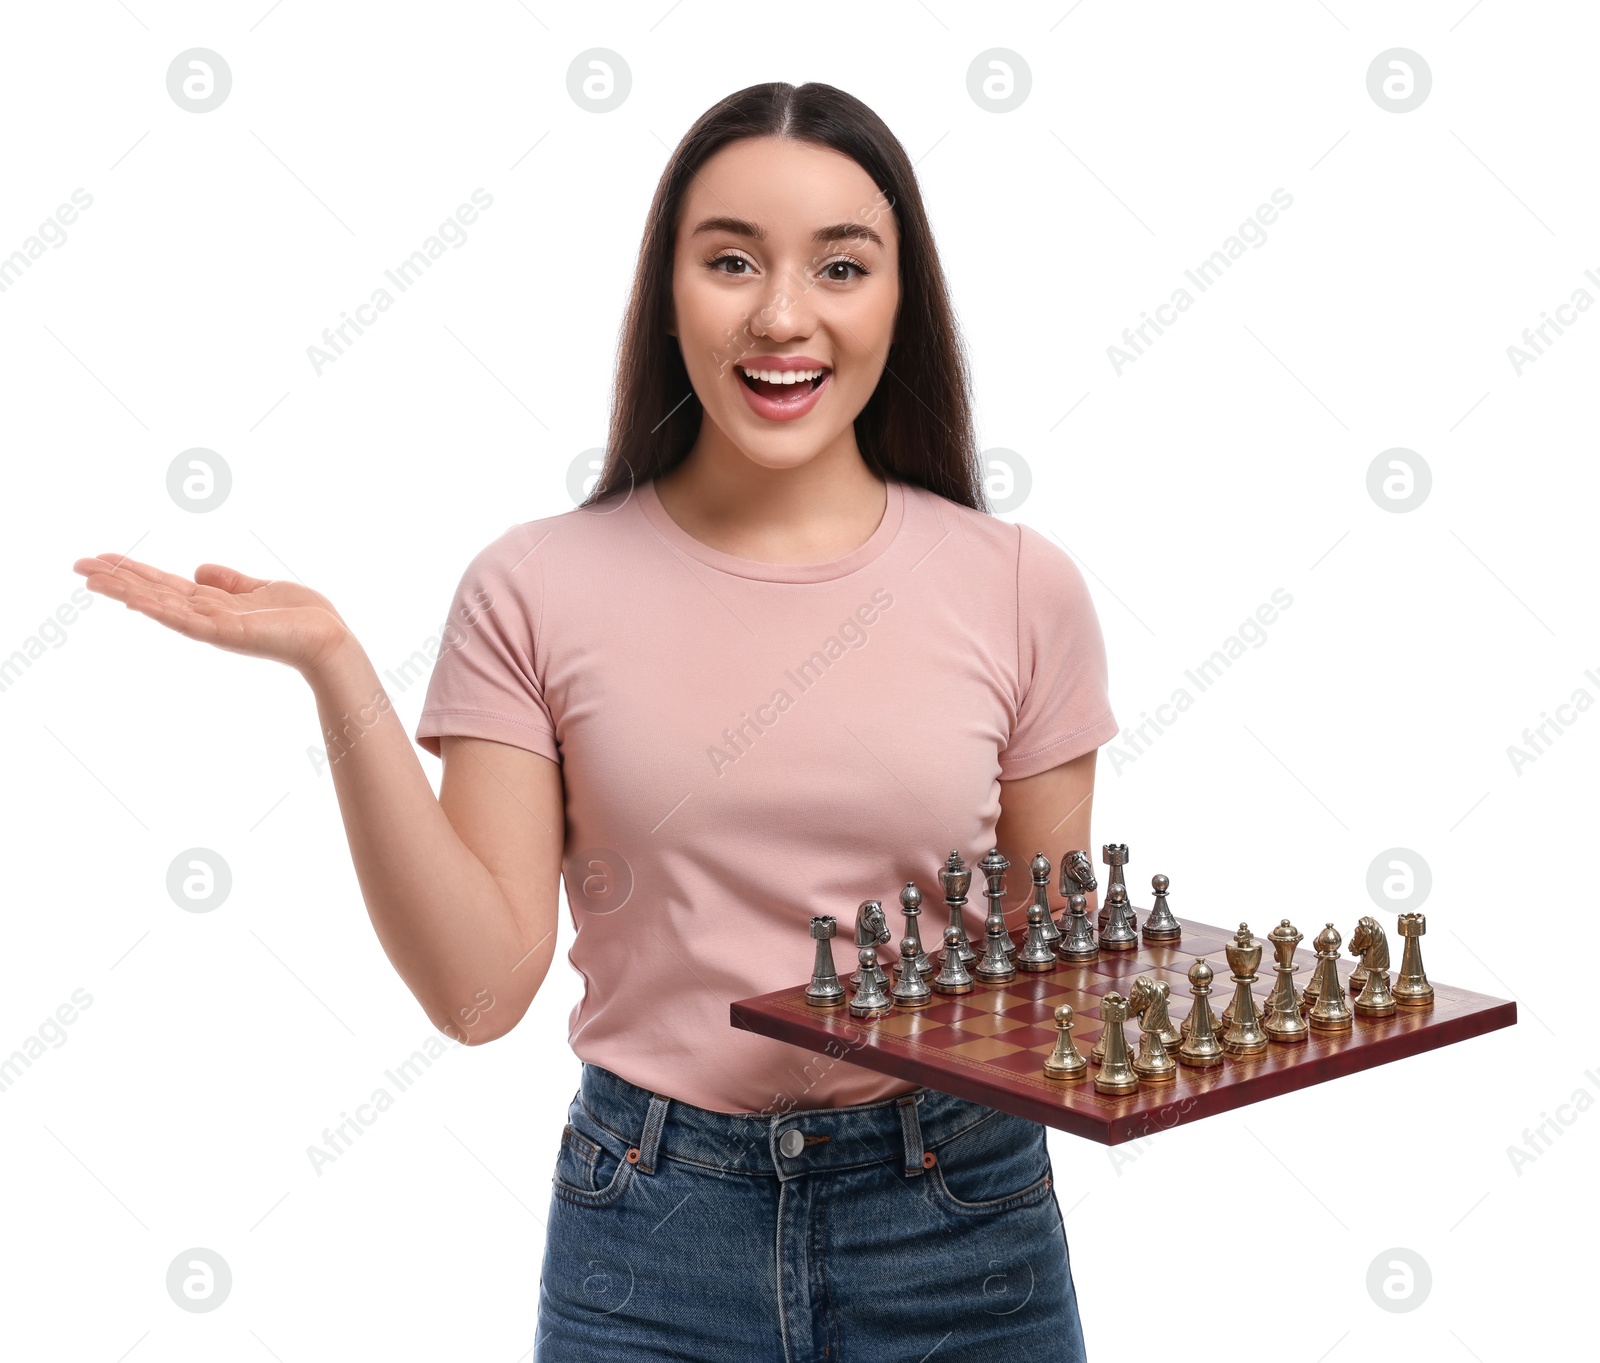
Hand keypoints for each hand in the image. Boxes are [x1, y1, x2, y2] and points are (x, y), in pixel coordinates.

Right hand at [73, 552, 352, 676]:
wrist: (329, 639)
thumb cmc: (302, 617)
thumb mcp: (260, 588)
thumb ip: (229, 581)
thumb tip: (198, 568)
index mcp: (213, 604)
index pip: (163, 584)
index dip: (133, 571)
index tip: (101, 560)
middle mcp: (206, 616)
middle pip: (152, 592)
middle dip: (116, 578)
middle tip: (77, 565)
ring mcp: (212, 626)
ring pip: (159, 604)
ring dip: (125, 590)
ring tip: (91, 578)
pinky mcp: (224, 634)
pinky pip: (183, 619)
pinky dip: (157, 608)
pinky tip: (131, 598)